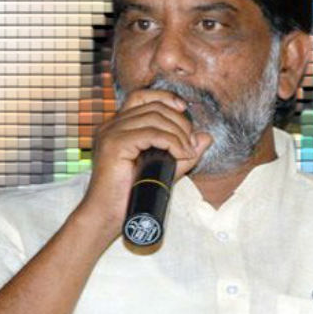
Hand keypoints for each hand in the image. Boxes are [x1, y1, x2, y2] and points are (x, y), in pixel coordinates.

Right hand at [76, 89, 212, 236]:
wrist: (107, 217)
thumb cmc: (131, 195)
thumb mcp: (164, 169)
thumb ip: (183, 152)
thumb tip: (206, 137)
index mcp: (117, 126)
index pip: (141, 96)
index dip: (165, 98)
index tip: (184, 110)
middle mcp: (111, 125)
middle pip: (153, 106)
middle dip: (179, 122)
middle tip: (191, 144)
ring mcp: (110, 133)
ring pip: (154, 118)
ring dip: (178, 133)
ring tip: (187, 152)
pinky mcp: (114, 144)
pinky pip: (151, 134)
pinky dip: (171, 142)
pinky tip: (181, 154)